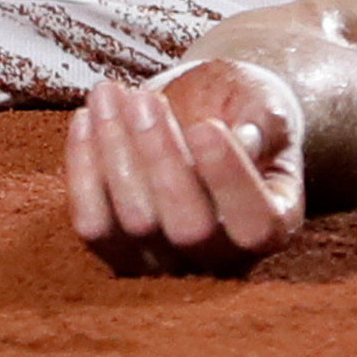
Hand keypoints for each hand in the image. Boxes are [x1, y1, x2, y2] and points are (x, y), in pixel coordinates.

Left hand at [67, 57, 308, 275]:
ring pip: (134, 225)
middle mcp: (223, 258)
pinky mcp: (119, 253)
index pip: (256, 226)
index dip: (229, 180)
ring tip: (108, 93)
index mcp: (274, 227)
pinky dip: (83, 167)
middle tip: (144, 100)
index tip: (208, 126)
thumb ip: (264, 118)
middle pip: (188, 227)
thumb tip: (245, 140)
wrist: (202, 116)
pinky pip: (92, 224)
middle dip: (161, 158)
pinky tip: (86, 117)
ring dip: (114, 152)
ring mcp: (168, 263)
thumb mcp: (263, 101)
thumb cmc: (240, 109)